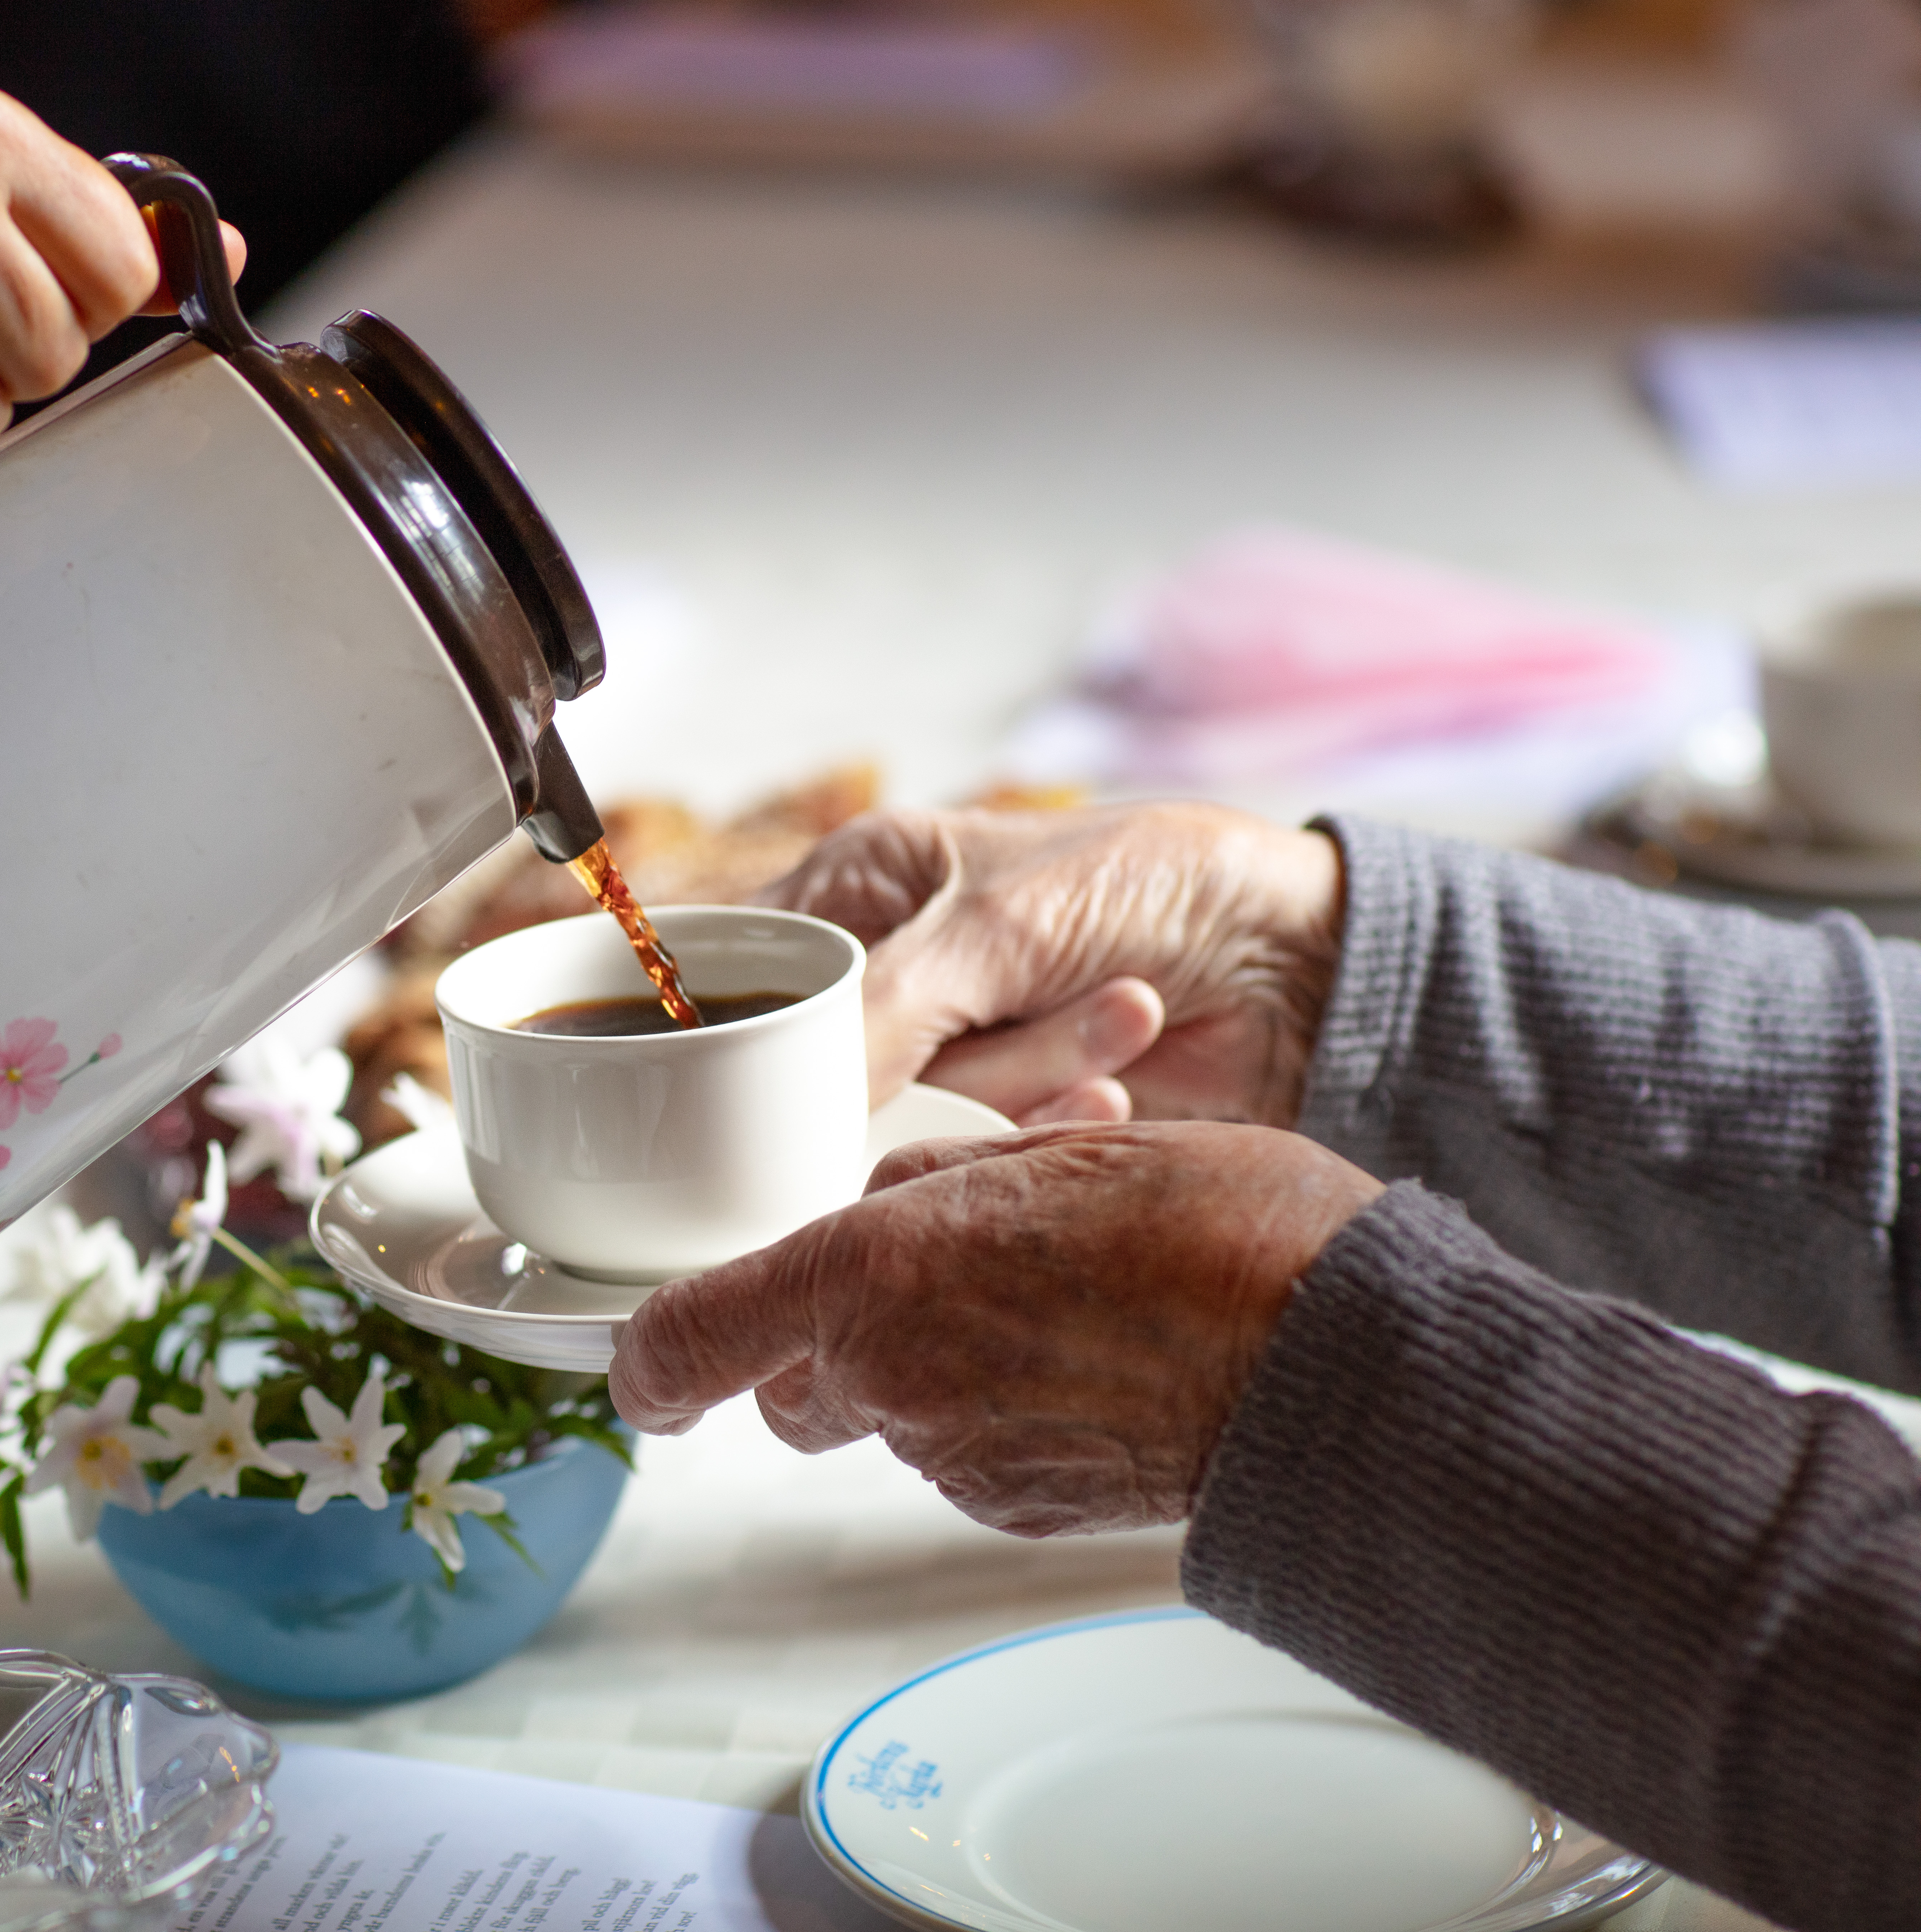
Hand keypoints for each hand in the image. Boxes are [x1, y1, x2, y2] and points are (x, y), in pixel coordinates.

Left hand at [607, 1122, 1383, 1534]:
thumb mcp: (1051, 1153)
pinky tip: (1081, 1367)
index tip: (643, 1366)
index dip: (649, 1360)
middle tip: (927, 1282)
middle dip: (831, 1340)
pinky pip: (962, 1454)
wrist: (1335, 1359)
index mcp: (870, 1276)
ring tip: (1039, 1309)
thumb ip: (933, 1183)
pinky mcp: (1018, 1506)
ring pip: (886, 1415)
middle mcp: (892, 1378)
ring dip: (927, 1368)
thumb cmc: (1216, 1231)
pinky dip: (994, 1414)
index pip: (686, 1343)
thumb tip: (888, 1202)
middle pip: (794, 1384)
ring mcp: (954, 1456)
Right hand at [765, 802, 1342, 1127]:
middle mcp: (886, 966)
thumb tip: (783, 1096)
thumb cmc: (1151, 888)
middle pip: (819, 1060)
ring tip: (1121, 1009)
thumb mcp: (997, 930)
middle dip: (937, 1056)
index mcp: (858, 883)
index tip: (739, 1078)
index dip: (733, 1024)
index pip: (742, 962)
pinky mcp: (998, 1113)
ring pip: (907, 1112)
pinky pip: (974, 1150)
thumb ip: (877, 1014)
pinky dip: (1054, 1117)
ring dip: (1026, 1076)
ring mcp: (943, 1046)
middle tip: (1009, 1016)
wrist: (1300, 965)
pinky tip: (1120, 1074)